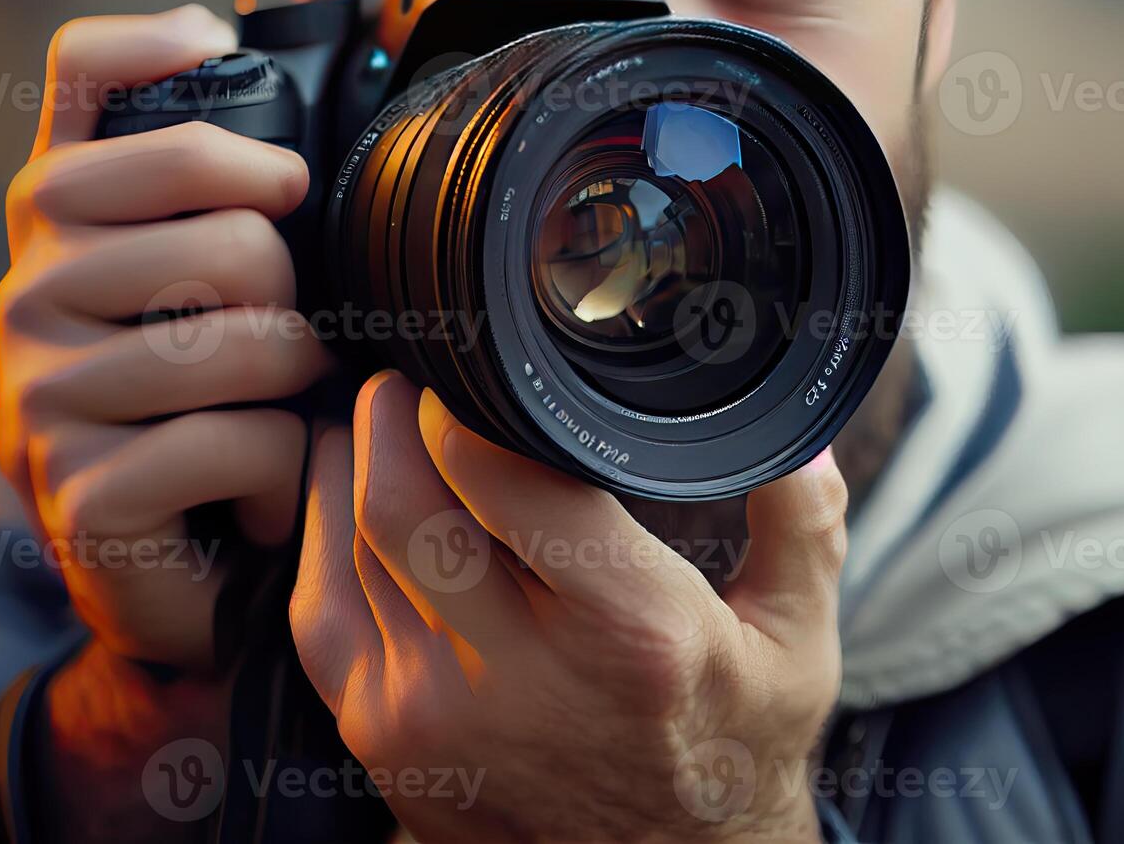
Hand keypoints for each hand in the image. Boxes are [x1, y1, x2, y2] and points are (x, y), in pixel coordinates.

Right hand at [0, 5, 329, 838]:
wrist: (185, 569)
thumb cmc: (218, 404)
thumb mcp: (216, 286)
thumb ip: (216, 183)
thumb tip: (222, 32)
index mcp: (63, 215)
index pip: (86, 69)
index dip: (178, 59)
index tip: (271, 161)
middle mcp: (30, 284)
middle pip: (235, 230)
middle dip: (301, 302)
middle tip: (285, 356)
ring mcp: (41, 386)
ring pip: (249, 342)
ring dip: (301, 395)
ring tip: (274, 423)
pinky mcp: (78, 484)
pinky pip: (242, 440)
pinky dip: (281, 475)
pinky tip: (256, 494)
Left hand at [291, 372, 846, 841]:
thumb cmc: (731, 755)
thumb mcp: (800, 646)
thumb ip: (803, 528)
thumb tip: (801, 434)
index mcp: (632, 634)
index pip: (504, 481)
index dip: (469, 404)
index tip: (474, 369)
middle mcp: (520, 679)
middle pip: (403, 502)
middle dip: (395, 414)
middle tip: (415, 375)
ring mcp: (436, 717)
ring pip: (349, 546)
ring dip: (355, 463)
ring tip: (385, 420)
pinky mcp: (384, 741)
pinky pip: (320, 609)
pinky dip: (322, 536)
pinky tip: (346, 494)